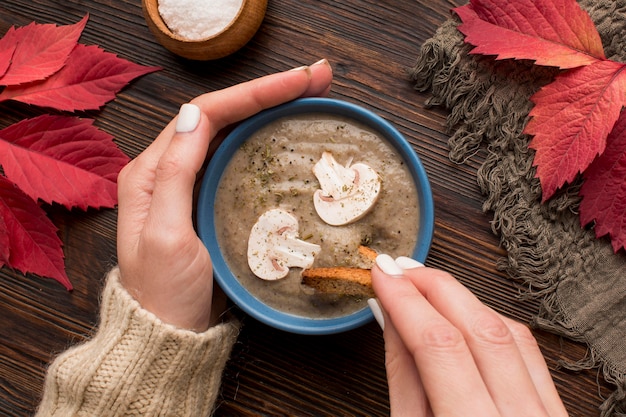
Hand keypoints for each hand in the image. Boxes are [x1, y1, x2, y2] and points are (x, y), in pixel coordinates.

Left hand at [116, 60, 332, 331]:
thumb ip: (176, 174)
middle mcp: (171, 170)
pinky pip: (239, 161)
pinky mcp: (211, 201)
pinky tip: (289, 135)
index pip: (207, 113)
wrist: (168, 335)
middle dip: (270, 93)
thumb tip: (198, 114)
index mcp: (153, 171)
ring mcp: (193, 185)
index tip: (297, 82)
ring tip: (311, 97)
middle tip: (317, 79)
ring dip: (271, 111)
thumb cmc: (165, 293)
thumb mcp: (167, 234)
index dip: (254, 92)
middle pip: (224, 116)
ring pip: (234, 135)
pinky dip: (266, 142)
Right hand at [369, 254, 567, 416]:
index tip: (381, 274)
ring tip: (423, 282)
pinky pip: (526, 351)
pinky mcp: (557, 412)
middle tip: (398, 267)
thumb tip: (392, 319)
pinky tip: (463, 310)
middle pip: (481, 329)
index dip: (406, 299)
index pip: (440, 346)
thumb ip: (405, 378)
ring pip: (510, 333)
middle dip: (434, 286)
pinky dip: (490, 320)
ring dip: (462, 297)